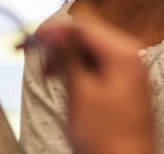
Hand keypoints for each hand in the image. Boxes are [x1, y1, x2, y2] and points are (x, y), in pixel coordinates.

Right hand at [35, 21, 156, 153]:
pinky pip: (101, 65)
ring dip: (69, 58)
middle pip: (90, 36)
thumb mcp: (80, 93)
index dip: (55, 31)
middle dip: (62, 45)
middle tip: (39, 62)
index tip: (31, 39)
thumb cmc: (106, 137)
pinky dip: (82, 69)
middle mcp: (132, 56)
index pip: (84, 27)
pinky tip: (68, 82)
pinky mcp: (127, 84)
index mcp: (124, 52)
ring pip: (94, 51)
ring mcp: (131, 70)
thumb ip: (67, 57)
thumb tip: (53, 32)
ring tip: (50, 75)